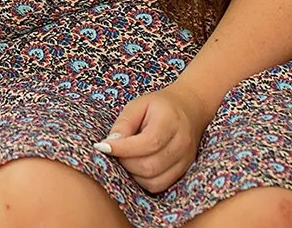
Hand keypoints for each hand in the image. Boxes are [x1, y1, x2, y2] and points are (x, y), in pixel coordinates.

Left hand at [95, 82, 213, 193]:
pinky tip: (136, 167)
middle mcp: (182, 143)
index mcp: (171, 121)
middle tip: (114, 152)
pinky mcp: (183, 171)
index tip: (103, 146)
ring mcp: (185, 160)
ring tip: (126, 158)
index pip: (148, 142)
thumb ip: (123, 124)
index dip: (123, 149)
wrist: (189, 109)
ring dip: (133, 174)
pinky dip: (143, 181)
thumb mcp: (138, 105)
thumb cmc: (158, 106)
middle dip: (125, 162)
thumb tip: (109, 145)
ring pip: (154, 180)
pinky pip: (160, 185)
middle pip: (150, 165)